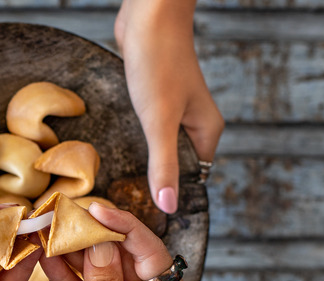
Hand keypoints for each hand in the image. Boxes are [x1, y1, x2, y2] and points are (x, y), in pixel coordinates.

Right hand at [40, 203, 198, 280]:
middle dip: (92, 235)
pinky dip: (70, 278)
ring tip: (48, 229)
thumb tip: (97, 241)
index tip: (93, 208)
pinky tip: (48, 258)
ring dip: (76, 253)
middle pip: (123, 256)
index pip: (149, 252)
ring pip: (103, 270)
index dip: (121, 226)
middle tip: (62, 214)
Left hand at [115, 0, 223, 212]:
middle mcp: (194, 122)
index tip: (149, 217)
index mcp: (206, 131)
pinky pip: (146, 128)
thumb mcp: (160, 121)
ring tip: (119, 183)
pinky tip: (117, 150)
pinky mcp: (155, 97)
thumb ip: (164, 165)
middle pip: (178, 164)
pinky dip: (134, 139)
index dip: (175, 197)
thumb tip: (169, 206)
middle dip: (156, 181)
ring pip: (160, 146)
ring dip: (144, 160)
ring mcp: (175, 109)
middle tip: (126, 203)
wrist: (148, 15)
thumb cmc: (159, 64)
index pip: (196, 178)